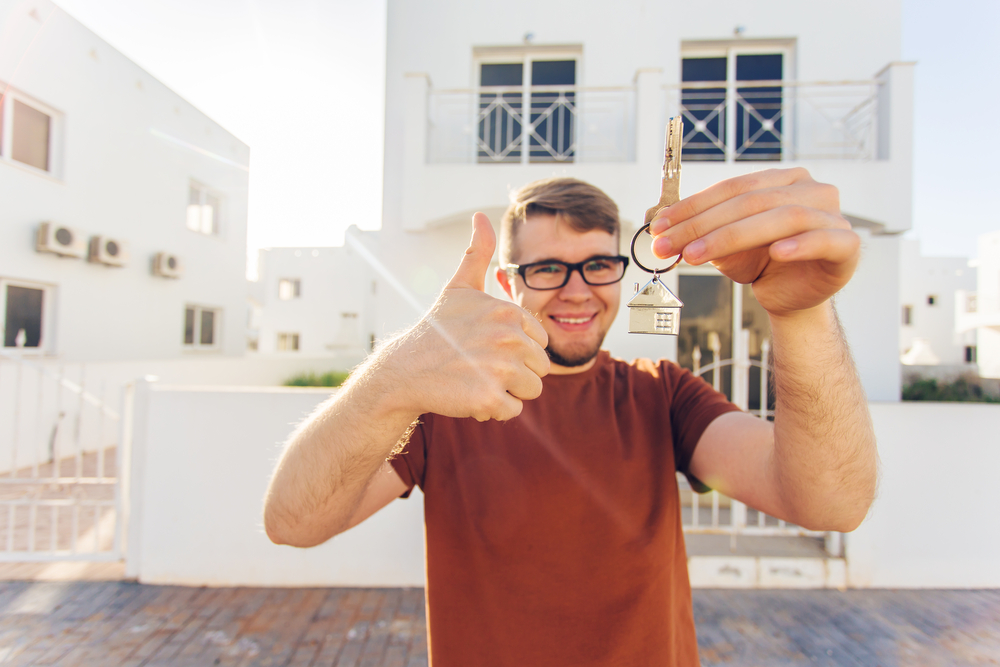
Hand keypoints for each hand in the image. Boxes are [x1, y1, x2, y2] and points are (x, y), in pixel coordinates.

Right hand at [391, 213, 549, 421]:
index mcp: (508, 313)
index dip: (516, 349)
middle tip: (478, 365)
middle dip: (514, 372)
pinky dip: (492, 410)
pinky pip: (512, 412)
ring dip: (506, 391)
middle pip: (540, 368)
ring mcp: (499, 369)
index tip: (485, 346)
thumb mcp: (459, 287)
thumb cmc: (437, 330)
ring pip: (530, 390)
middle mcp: (508, 338)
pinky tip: (468, 394)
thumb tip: (481, 215)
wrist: (404, 369)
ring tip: (475, 378)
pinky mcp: (488, 397)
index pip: (540, 342)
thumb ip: (478, 253)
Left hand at [648, 168, 859, 317]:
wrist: (793, 297)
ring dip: (733, 236)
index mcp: (782, 180)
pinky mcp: (847, 245)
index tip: (660, 227)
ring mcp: (833, 214)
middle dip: (704, 224)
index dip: (693, 206)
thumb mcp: (725, 245)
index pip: (733, 187)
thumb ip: (701, 230)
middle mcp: (810, 189)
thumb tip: (659, 226)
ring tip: (697, 255)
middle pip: (752, 201)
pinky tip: (778, 253)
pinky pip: (824, 240)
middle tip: (669, 246)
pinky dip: (801, 244)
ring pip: (782, 217)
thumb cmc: (760, 263)